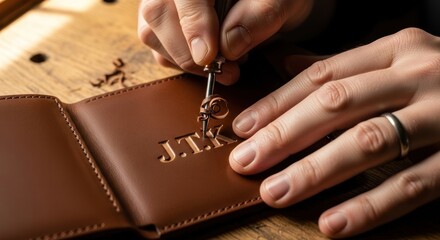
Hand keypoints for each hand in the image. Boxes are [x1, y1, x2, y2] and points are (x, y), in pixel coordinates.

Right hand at [137, 0, 312, 84]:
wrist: (269, 1)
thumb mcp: (282, 1)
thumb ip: (259, 17)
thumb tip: (228, 46)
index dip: (193, 25)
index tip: (209, 56)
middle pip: (157, 13)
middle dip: (189, 51)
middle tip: (225, 71)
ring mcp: (165, 1)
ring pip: (151, 33)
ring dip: (186, 60)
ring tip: (224, 66)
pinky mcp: (164, 21)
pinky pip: (158, 47)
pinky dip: (183, 62)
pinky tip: (209, 60)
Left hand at [229, 27, 439, 237]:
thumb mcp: (397, 60)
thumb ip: (343, 67)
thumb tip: (283, 64)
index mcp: (397, 49)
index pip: (322, 76)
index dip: (278, 103)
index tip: (243, 128)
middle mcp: (419, 76)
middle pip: (336, 105)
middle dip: (284, 135)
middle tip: (245, 161)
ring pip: (368, 143)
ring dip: (315, 171)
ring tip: (275, 192)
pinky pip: (412, 185)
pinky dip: (370, 206)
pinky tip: (333, 224)